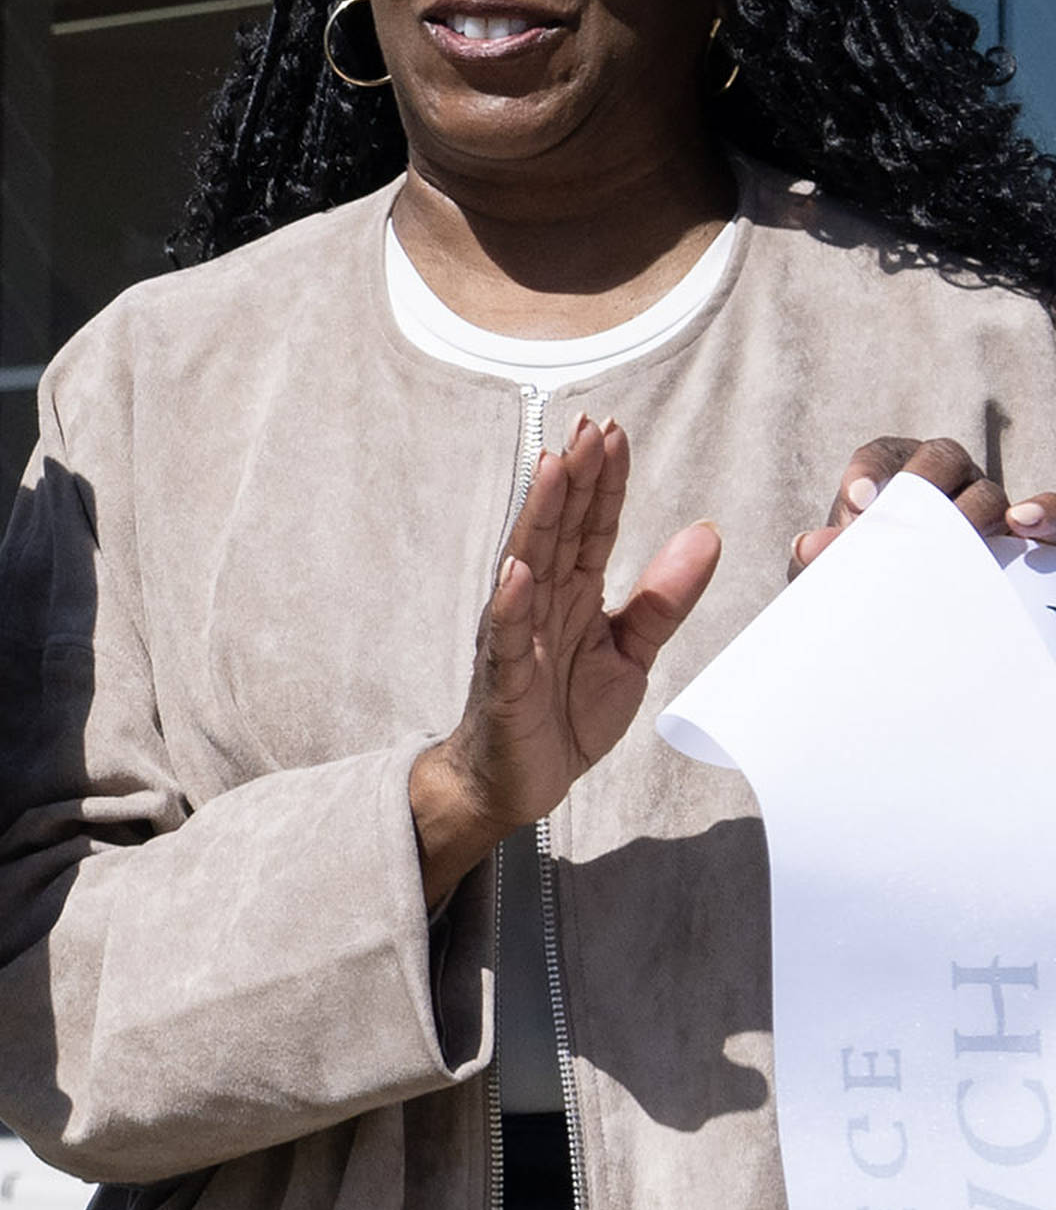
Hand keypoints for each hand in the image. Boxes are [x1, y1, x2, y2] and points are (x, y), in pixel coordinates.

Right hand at [410, 414, 719, 904]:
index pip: (591, 527)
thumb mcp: (632, 653)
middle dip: (573, 478)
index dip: (604, 482)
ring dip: (537, 516)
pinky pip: (506, 636)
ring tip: (551, 468)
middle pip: (558, 530)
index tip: (615, 433)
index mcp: (574, 596)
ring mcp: (518, 637)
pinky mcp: (504, 679)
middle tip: (589, 428)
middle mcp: (541, 604)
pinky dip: (509, 602)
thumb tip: (706, 535)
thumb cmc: (564, 715)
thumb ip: (664, 598)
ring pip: (528, 564)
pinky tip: (517, 569)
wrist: (518, 782)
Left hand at [791, 430, 1055, 570]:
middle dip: (921, 480)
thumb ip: (823, 557)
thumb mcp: (845, 569)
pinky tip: (1023, 523)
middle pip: (940, 458)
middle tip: (901, 514)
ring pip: (986, 490)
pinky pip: (1047, 511)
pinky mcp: (1023, 532)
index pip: (881, 455)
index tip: (857, 500)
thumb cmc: (875, 576)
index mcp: (892, 475)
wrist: (920, 610)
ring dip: (971, 509)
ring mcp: (983, 502)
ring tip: (956, 533)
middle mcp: (942, 480)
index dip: (870, 470)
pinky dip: (1043, 511)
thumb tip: (806, 546)